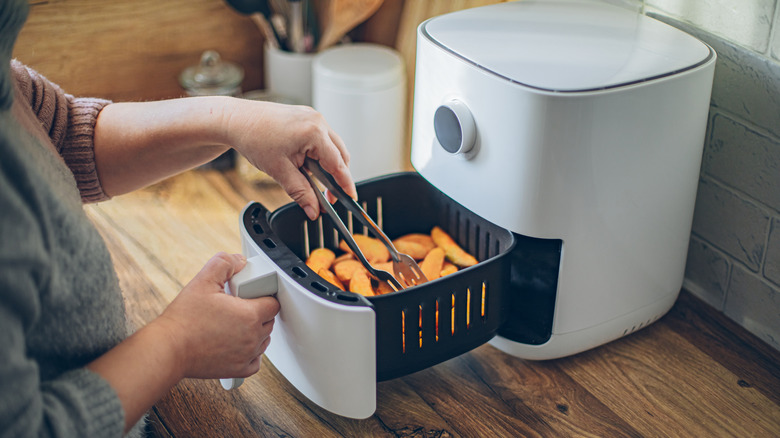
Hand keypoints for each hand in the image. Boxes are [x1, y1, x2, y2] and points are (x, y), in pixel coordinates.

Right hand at [154, 252, 279, 379]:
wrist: (169, 349)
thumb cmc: (184, 320)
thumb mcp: (203, 280)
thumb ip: (224, 263)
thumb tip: (239, 261)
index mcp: (250, 315)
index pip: (273, 303)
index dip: (263, 295)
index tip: (250, 295)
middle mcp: (253, 337)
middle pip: (269, 320)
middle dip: (258, 312)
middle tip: (237, 307)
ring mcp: (247, 355)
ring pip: (264, 340)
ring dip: (255, 331)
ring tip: (234, 324)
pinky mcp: (239, 370)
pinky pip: (256, 360)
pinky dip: (250, 353)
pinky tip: (236, 343)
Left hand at [224, 100, 356, 219]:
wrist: (236, 120)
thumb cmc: (254, 138)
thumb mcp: (280, 171)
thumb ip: (301, 193)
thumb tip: (314, 210)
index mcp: (314, 132)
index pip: (338, 163)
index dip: (345, 183)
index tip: (351, 197)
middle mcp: (317, 121)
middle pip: (340, 154)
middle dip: (338, 175)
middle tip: (330, 196)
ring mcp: (312, 116)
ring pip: (332, 145)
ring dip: (328, 163)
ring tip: (316, 180)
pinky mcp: (306, 116)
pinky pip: (322, 137)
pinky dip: (319, 152)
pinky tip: (307, 164)